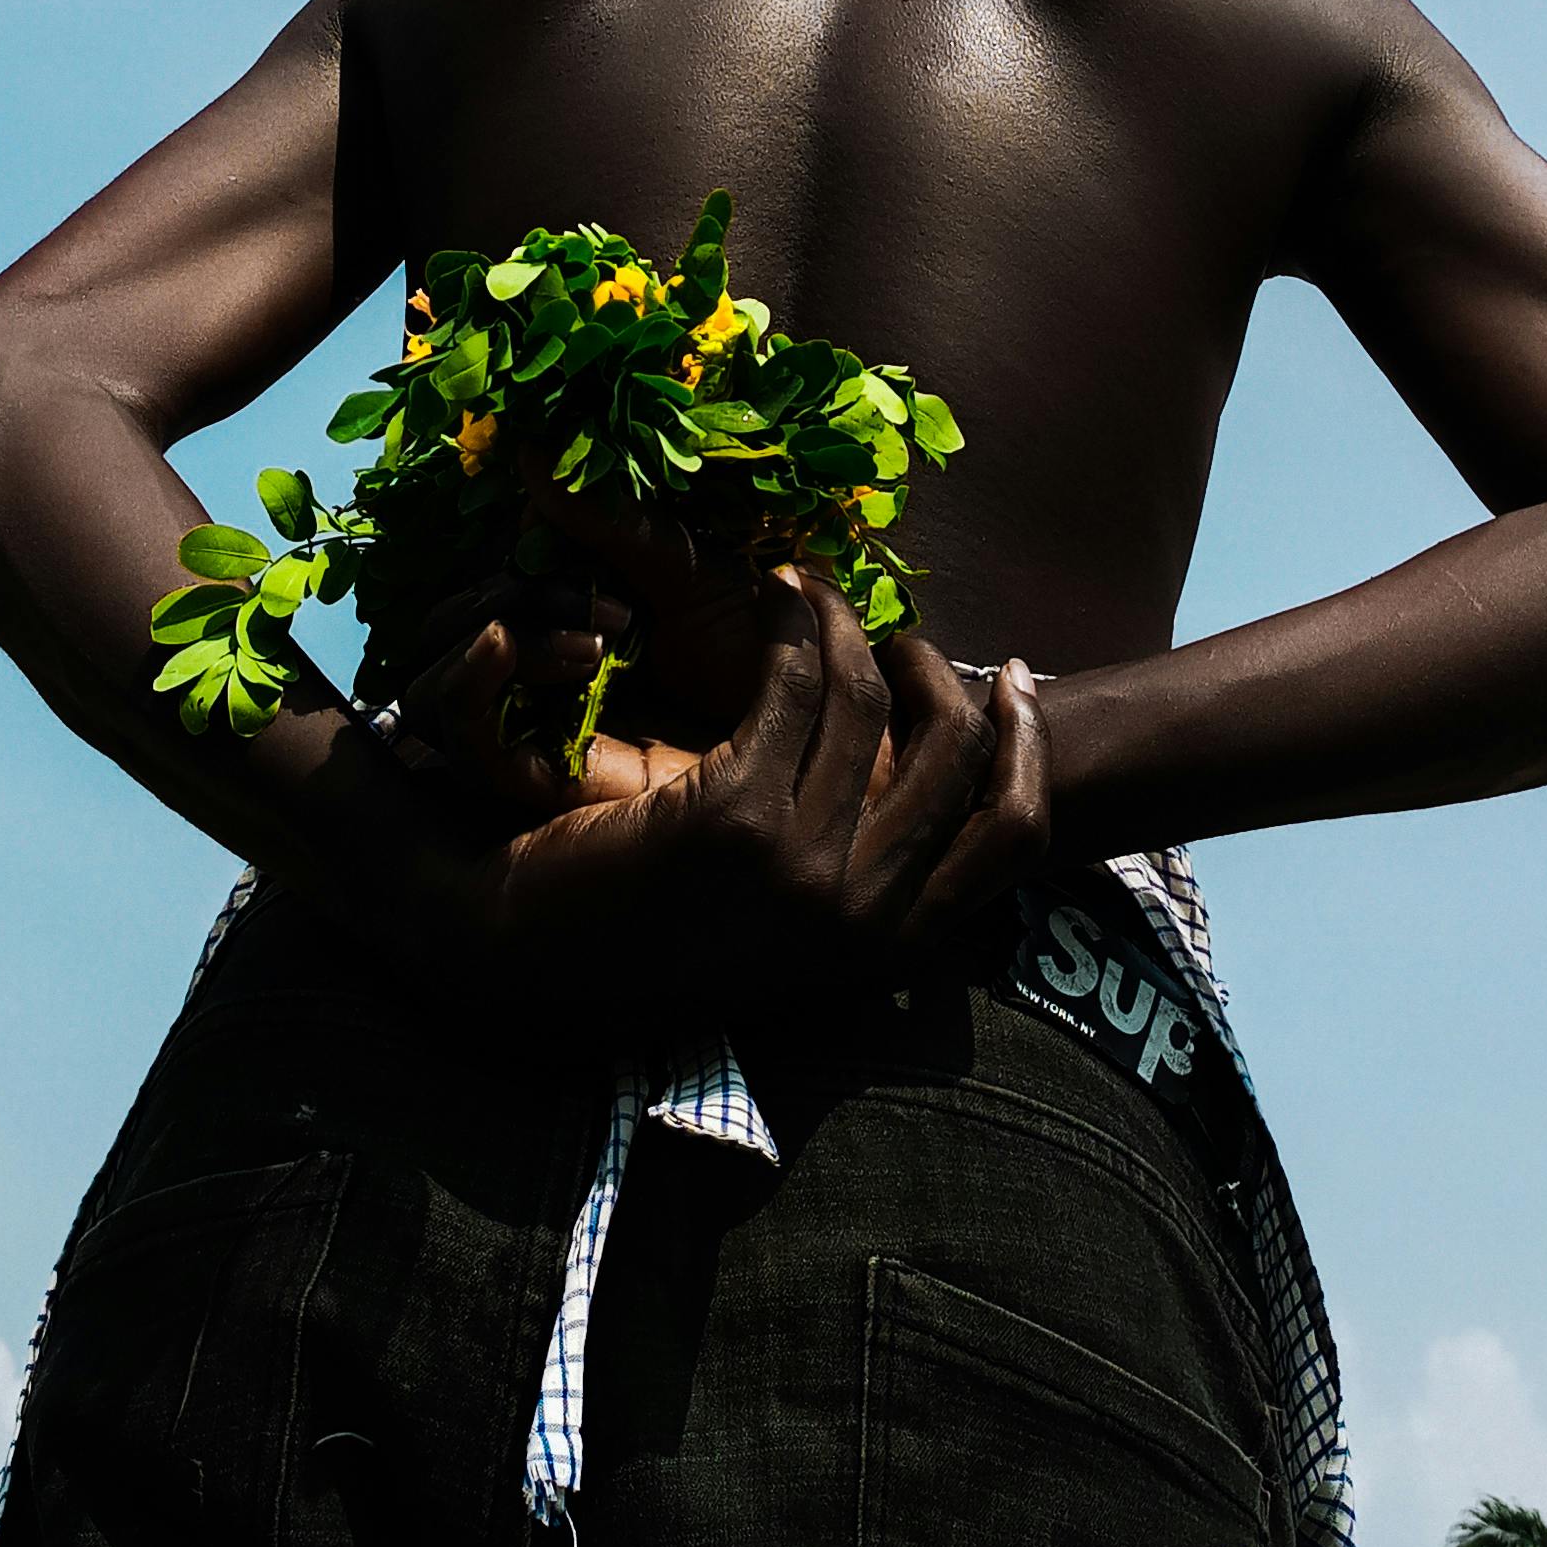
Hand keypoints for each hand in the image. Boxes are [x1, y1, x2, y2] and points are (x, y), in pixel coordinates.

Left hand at [382, 569, 1048, 1024]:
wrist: (519, 945)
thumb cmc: (644, 923)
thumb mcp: (782, 922)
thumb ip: (861, 876)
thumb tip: (938, 795)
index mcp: (882, 951)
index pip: (1013, 841)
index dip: (1028, 748)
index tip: (1013, 685)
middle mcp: (856, 920)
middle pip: (960, 759)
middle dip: (945, 675)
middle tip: (904, 637)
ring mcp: (799, 872)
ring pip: (870, 703)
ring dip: (850, 627)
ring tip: (815, 598)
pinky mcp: (732, 820)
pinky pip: (795, 686)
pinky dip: (794, 621)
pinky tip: (773, 595)